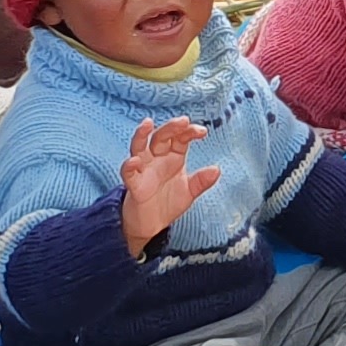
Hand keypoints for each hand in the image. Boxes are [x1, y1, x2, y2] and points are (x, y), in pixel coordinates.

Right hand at [117, 117, 220, 255]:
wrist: (152, 225)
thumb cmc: (168, 203)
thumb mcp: (189, 192)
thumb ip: (201, 181)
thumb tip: (216, 170)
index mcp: (173, 157)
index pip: (180, 138)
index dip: (189, 132)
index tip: (202, 131)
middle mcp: (157, 158)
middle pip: (161, 136)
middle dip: (171, 127)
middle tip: (183, 120)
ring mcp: (144, 169)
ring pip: (139, 147)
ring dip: (141, 135)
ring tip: (147, 123)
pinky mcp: (134, 184)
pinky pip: (129, 172)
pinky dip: (129, 166)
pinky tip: (135, 161)